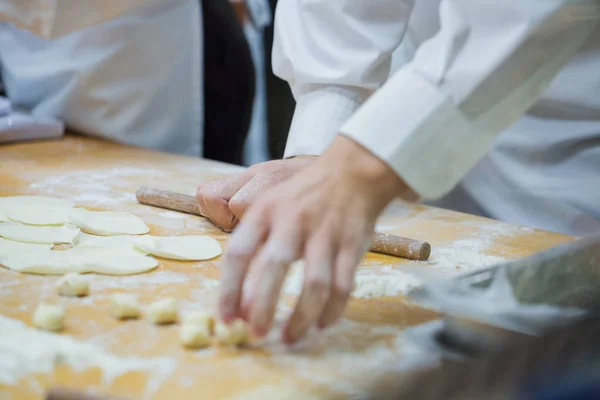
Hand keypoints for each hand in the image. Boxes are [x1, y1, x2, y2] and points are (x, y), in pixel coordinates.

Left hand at [219, 135, 410, 342]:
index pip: (238, 252)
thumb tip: (241, 300)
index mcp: (265, 212)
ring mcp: (326, 233)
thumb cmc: (302, 198)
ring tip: (289, 338)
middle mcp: (293, 221)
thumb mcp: (270, 207)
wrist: (351, 173)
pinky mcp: (353, 244)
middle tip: (255, 334)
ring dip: (301, 317)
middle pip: (274, 268)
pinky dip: (333, 310)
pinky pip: (343, 285)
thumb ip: (255, 246)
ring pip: (314, 283)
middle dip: (262, 306)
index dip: (229, 289)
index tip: (226, 319)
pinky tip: (322, 325)